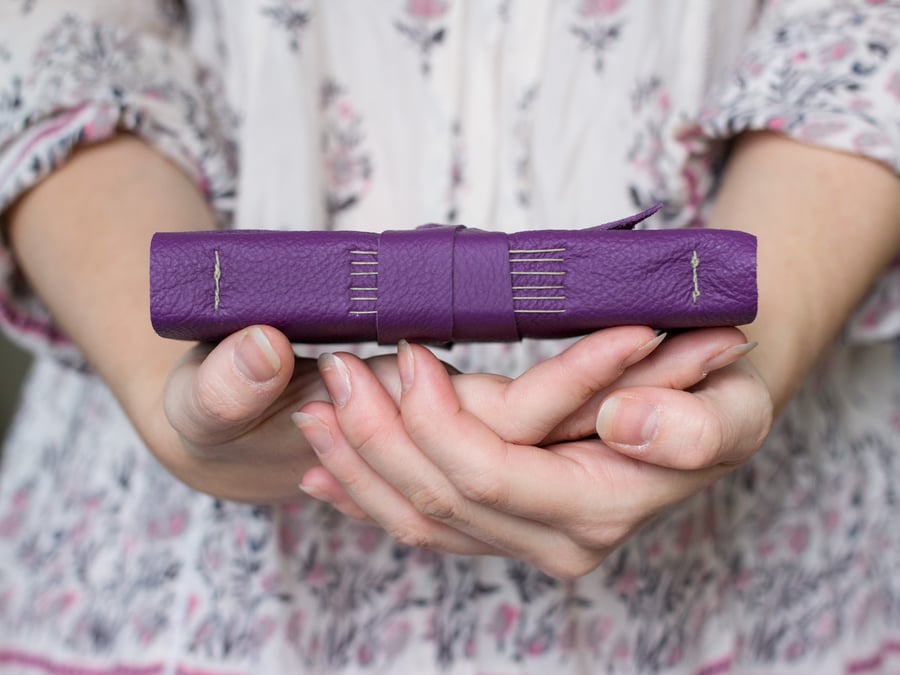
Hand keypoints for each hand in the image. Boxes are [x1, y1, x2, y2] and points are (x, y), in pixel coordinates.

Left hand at [294, 327, 769, 576]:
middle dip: (376, 437)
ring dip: (358, 465)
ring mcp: (526, 539)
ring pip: (419, 518)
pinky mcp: (505, 525)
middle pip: (438, 500)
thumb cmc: (719, 401)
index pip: (489, 474)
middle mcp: (557, 540)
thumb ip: (694, 427)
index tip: (405, 353)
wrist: (713, 416)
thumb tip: (627, 424)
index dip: (436, 420)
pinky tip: (324, 475)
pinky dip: (370, 494)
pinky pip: (426, 523)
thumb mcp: (732, 406)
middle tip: (336, 372)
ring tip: (313, 412)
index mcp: (599, 508)